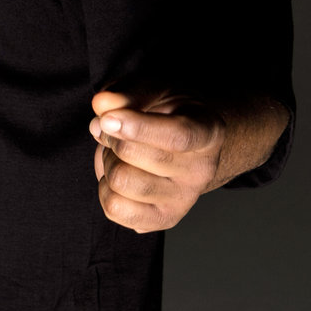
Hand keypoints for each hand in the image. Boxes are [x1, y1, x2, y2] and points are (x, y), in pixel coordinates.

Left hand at [89, 89, 222, 232]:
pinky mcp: (163, 220)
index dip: (138, 127)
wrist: (185, 145)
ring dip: (107, 162)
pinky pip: (115, 210)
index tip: (107, 119)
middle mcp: (202, 171)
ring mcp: (184, 200)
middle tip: (114, 127)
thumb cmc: (167, 113)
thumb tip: (102, 106)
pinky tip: (119, 175)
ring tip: (120, 153)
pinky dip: (105, 189)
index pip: (177, 136)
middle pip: (135, 156)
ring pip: (122, 183)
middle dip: (111, 136)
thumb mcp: (155, 91)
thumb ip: (128, 94)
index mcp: (208, 132)